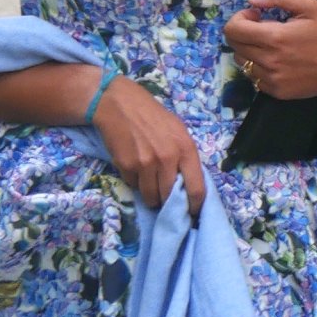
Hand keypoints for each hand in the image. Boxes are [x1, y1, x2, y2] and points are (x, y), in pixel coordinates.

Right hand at [92, 76, 205, 214]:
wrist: (119, 104)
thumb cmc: (152, 117)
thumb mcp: (178, 131)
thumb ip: (185, 156)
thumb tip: (189, 185)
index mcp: (186, 149)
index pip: (196, 189)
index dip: (195, 206)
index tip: (192, 212)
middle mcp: (167, 158)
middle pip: (170, 197)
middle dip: (168, 202)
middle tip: (165, 199)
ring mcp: (146, 163)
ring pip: (151, 197)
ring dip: (151, 196)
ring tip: (149, 183)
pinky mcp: (126, 166)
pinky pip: (134, 186)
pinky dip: (135, 182)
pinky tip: (134, 167)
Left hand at [223, 0, 316, 100]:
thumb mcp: (309, 6)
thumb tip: (253, 0)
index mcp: (275, 37)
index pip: (233, 30)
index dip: (239, 19)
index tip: (255, 15)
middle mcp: (269, 60)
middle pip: (234, 46)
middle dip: (242, 33)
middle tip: (261, 28)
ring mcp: (272, 79)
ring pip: (242, 63)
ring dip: (249, 50)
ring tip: (269, 45)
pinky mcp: (277, 92)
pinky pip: (254, 78)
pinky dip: (259, 67)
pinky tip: (276, 60)